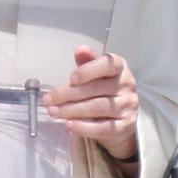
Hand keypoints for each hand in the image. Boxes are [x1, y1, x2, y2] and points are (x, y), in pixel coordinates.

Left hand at [47, 46, 139, 162]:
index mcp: (120, 68)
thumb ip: (88, 61)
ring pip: (98, 107)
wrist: (122, 117)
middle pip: (97, 89)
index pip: (108, 64)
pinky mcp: (125, 126)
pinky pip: (104, 128)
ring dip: (73, 110)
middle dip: (69, 94)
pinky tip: (69, 125)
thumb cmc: (104, 90)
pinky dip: (85, 127)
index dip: (89, 71)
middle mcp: (127, 85)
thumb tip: (80, 50)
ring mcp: (127, 106)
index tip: (71, 78)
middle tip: (49, 99)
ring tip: (54, 112)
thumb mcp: (96, 72)